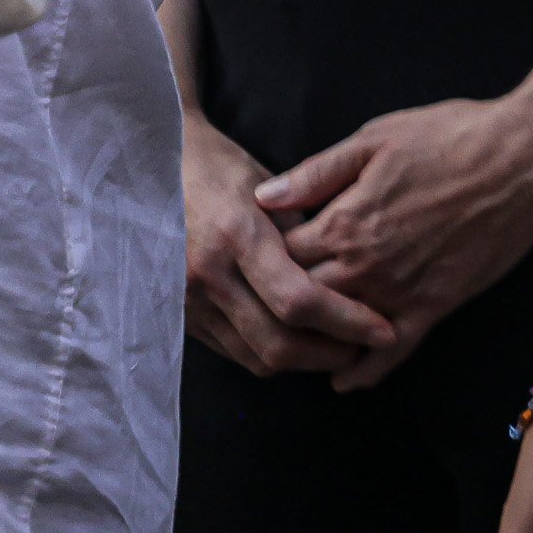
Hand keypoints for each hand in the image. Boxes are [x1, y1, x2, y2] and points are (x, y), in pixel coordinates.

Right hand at [182, 111, 398, 377]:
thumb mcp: (270, 188)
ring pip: (254, 355)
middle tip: (366, 348)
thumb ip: (304, 234)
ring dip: (302, 362)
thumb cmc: (220, 169)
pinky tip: (299, 341)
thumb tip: (346, 277)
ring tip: (340, 349)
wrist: (150, 171)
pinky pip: (232, 349)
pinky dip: (269, 353)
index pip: (299, 300)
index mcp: (236, 236)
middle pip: (277, 342)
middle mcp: (207, 275)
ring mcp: (186, 300)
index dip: (347, 322)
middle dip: (329, 354)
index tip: (383, 330)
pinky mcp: (179, 314)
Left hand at [257, 88, 532, 387]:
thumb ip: (317, 172)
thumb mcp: (377, 138)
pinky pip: (392, 351)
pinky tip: (346, 380)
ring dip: (313, 341)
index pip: (280, 257)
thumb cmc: (453, 135)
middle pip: (301, 302)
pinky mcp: (436, 305)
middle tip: (266, 306)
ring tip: (294, 343)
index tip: (258, 257)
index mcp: (345, 222)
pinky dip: (365, 370)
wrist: (527, 157)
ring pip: (338, 331)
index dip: (264, 257)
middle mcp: (365, 265)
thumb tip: (262, 197)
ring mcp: (400, 290)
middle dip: (280, 305)